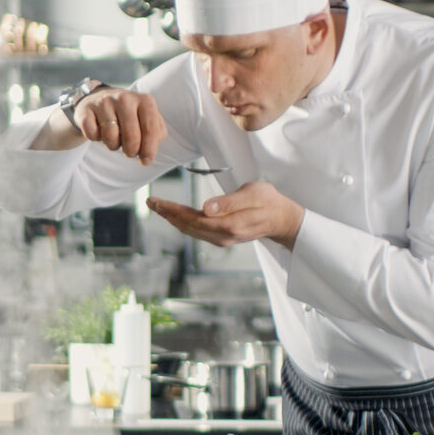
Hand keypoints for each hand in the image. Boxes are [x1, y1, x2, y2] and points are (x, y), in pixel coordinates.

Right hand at [37, 85, 169, 163]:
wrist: (97, 99)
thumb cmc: (126, 114)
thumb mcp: (145, 117)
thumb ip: (156, 130)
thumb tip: (154, 144)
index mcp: (144, 100)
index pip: (151, 129)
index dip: (149, 149)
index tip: (146, 161)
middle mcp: (124, 98)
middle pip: (131, 136)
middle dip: (131, 151)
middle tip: (129, 152)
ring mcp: (103, 102)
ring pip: (110, 137)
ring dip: (112, 145)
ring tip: (113, 138)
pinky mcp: (86, 109)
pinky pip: (92, 135)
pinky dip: (95, 138)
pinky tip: (98, 131)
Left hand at [147, 182, 304, 249]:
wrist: (282, 219)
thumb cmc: (269, 202)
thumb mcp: (253, 194)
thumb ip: (229, 202)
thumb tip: (205, 207)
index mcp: (228, 225)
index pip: (192, 218)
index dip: (172, 211)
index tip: (157, 202)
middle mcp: (222, 236)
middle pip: (187, 226)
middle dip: (167, 214)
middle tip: (151, 202)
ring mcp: (222, 239)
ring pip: (191, 230)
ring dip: (173, 219)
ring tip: (158, 207)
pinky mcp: (222, 237)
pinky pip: (197, 231)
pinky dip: (183, 223)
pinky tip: (176, 216)